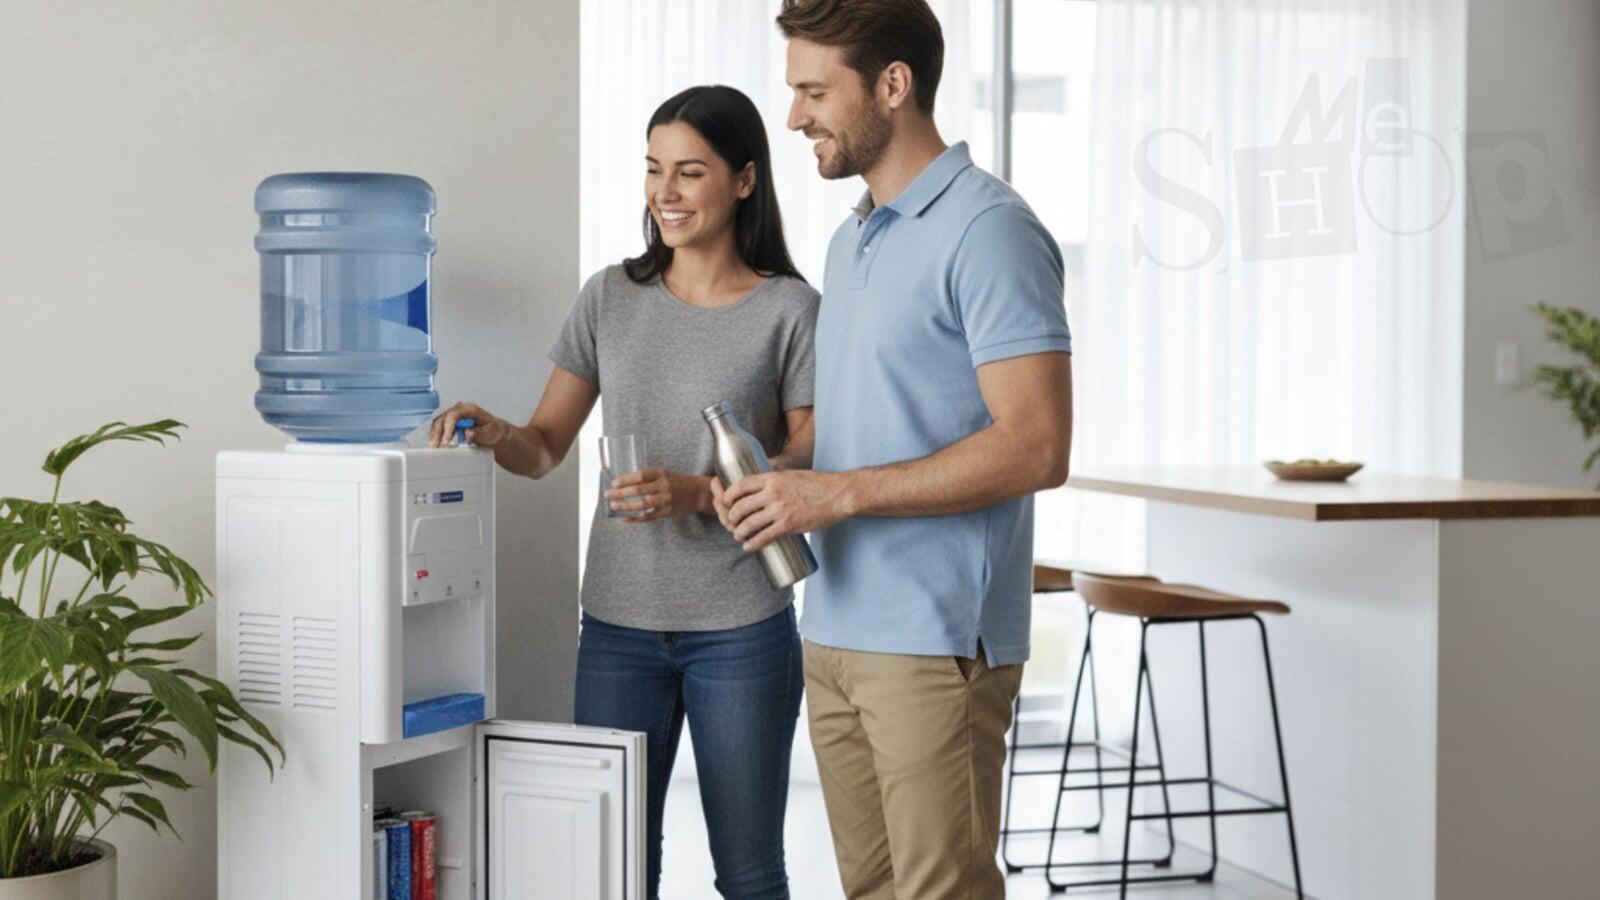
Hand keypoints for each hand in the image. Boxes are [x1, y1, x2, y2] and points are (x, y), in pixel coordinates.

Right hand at [428, 402, 509, 447]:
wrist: (493, 430)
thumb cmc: (492, 430)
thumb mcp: (491, 432)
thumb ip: (480, 433)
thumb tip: (468, 433)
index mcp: (469, 409)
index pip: (454, 415)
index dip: (448, 428)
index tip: (446, 442)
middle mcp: (459, 409)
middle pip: (443, 418)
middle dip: (437, 434)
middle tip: (436, 447)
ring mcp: (453, 414)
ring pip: (438, 422)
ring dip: (434, 435)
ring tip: (433, 447)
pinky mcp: (449, 422)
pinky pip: (438, 427)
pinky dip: (434, 435)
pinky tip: (434, 444)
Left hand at [605, 468, 711, 522]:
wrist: (697, 493)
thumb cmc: (676, 482)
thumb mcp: (664, 474)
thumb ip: (648, 477)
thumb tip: (624, 483)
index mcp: (661, 474)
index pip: (640, 476)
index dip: (626, 479)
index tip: (614, 483)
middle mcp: (664, 486)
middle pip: (639, 490)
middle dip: (621, 493)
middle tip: (608, 494)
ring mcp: (665, 500)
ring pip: (642, 504)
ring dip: (625, 506)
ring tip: (613, 506)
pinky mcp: (666, 512)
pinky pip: (648, 516)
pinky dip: (634, 519)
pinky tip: (624, 519)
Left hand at [718, 470, 851, 551]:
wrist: (838, 495)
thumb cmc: (817, 484)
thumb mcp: (791, 474)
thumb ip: (775, 478)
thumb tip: (761, 482)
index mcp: (772, 479)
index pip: (740, 486)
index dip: (728, 495)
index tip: (725, 502)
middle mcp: (773, 494)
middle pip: (740, 507)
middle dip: (731, 517)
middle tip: (732, 523)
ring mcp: (780, 510)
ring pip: (749, 524)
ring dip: (739, 533)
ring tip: (739, 536)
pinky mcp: (788, 526)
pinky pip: (763, 537)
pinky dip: (752, 544)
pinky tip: (748, 547)